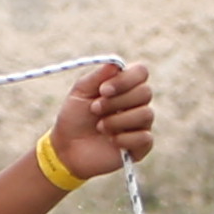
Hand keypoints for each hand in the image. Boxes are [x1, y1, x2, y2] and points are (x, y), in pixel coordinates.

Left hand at [45, 60, 154, 182]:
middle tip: (95, 109)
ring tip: (100, 127)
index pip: (141, 72)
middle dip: (117, 101)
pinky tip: (111, 141)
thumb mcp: (80, 92)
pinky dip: (125, 138)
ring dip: (118, 120)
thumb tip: (116, 65)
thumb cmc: (74, 118)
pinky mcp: (141, 146)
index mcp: (124, 86)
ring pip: (146, 114)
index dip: (125, 80)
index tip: (103, 90)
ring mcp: (140, 125)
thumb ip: (98, 76)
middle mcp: (136, 103)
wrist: (66, 149)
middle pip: (145, 92)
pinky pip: (145, 138)